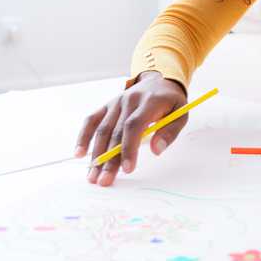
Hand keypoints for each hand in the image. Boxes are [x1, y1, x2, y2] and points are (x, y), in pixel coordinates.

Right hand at [74, 72, 187, 186]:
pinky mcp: (107, 105)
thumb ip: (170, 132)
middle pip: (115, 132)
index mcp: (148, 102)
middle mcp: (129, 101)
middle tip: (105, 181)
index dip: (129, 148)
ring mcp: (115, 102)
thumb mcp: (180, 113)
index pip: (134, 126)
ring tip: (92, 176)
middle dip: (109, 159)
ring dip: (96, 154)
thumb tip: (156, 150)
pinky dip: (84, 136)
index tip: (127, 169)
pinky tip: (79, 153)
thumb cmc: (170, 101)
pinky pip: (92, 120)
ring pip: (102, 130)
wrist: (159, 79)